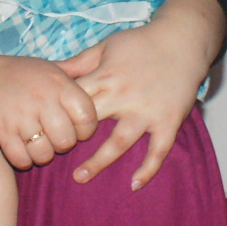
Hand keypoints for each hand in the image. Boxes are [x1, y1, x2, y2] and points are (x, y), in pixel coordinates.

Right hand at [0, 51, 99, 168]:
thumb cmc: (18, 76)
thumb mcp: (49, 69)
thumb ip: (74, 83)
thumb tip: (104, 92)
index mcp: (58, 84)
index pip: (87, 117)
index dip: (85, 129)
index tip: (76, 129)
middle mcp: (41, 100)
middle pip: (67, 141)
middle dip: (62, 145)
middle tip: (54, 138)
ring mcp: (20, 117)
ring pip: (45, 154)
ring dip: (42, 155)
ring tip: (37, 145)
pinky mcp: (1, 132)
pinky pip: (22, 159)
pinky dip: (24, 160)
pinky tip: (21, 150)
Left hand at [57, 0, 218, 187]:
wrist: (181, 40)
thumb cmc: (140, 43)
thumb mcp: (105, 47)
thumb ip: (78, 63)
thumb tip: (49, 70)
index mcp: (106, 78)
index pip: (75, 101)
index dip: (58, 114)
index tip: (44, 126)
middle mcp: (125, 97)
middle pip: (91, 123)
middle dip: (70, 138)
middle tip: (51, 154)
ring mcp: (147, 112)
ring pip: (120, 142)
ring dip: (99, 161)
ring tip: (80, 177)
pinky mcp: (168, 121)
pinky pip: (158, 150)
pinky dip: (148, 168)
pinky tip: (134, 185)